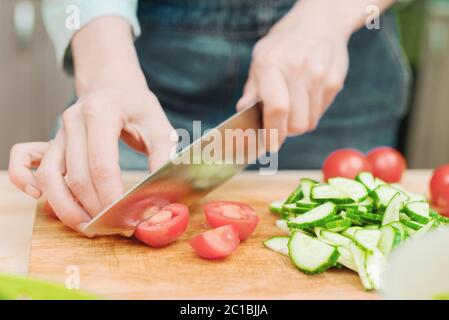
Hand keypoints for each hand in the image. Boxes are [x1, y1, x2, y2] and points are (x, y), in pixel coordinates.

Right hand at [9, 89, 175, 232]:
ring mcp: (59, 131)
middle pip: (76, 175)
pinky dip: (24, 179)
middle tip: (114, 226)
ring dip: (65, 207)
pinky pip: (24, 159)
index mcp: (102, 112)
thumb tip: (160, 194)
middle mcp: (73, 120)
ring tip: (88, 226)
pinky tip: (39, 198)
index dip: (111, 195)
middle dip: (94, 207)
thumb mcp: (160, 127)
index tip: (124, 217)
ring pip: (49, 176)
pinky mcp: (50, 140)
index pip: (101, 163)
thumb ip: (163, 158)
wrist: (116, 89)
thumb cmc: (138, 110)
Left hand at [237, 0, 351, 150]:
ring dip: (298, 123)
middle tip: (278, 126)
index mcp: (272, 64)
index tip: (269, 145)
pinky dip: (310, 113)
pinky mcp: (334, 82)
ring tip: (291, 108)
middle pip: (296, 123)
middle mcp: (298, 70)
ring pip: (309, 122)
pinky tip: (304, 97)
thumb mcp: (260, 58)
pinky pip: (320, 112)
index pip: (276, 109)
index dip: (272, 134)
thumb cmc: (284, 43)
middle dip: (285, 132)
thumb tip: (243, 112)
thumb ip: (252, 88)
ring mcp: (319, 76)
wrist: (320, 21)